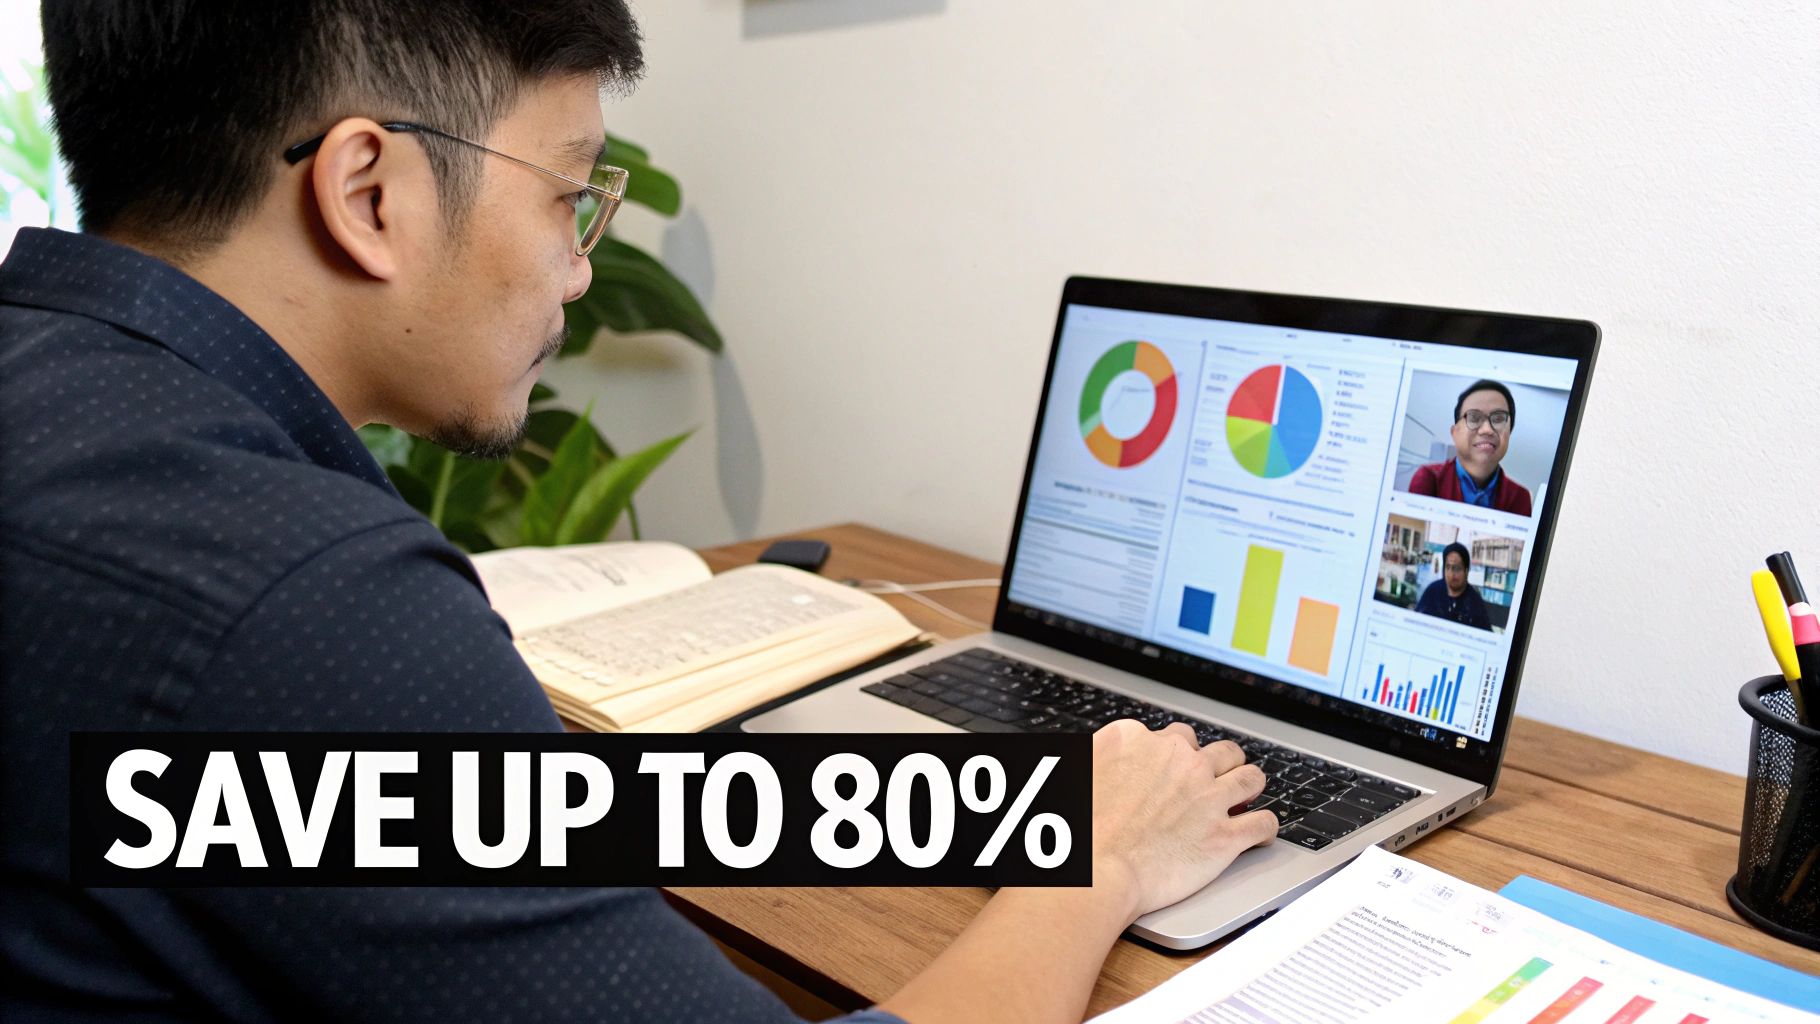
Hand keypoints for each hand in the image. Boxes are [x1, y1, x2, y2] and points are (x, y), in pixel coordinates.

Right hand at [1089, 719, 1275, 921]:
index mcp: (1137, 741)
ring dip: (1250, 785)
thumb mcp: (1071, 772)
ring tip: (1247, 794)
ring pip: (1250, 777)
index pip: (1175, 735)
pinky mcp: (1224, 835)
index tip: (1175, 769)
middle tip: (1214, 780)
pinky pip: (1264, 823)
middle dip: (1220, 764)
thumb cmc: (1072, 830)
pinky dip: (1266, 827)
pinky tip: (1260, 831)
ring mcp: (1206, 796)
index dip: (1177, 755)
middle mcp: (1178, 760)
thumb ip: (1090, 757)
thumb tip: (1091, 753)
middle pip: (1218, 750)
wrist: (1092, 873)